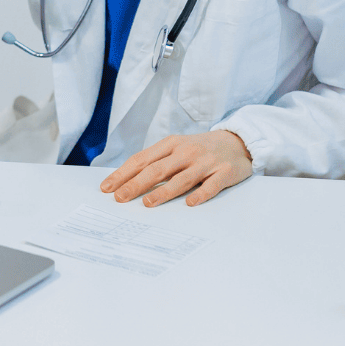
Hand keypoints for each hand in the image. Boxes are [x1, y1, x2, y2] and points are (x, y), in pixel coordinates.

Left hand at [102, 131, 253, 207]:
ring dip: (164, 191)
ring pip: (182, 178)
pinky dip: (200, 194)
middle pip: (157, 169)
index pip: (142, 159)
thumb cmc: (200, 148)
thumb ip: (157, 161)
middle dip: (136, 184)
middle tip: (120, 198)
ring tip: (148, 203)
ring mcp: (206, 162)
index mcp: (171, 144)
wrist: (237, 142)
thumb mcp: (177, 148)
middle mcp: (186, 152)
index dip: (123, 174)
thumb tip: (127, 181)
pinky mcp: (224, 172)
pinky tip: (190, 203)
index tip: (107, 188)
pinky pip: (211, 185)